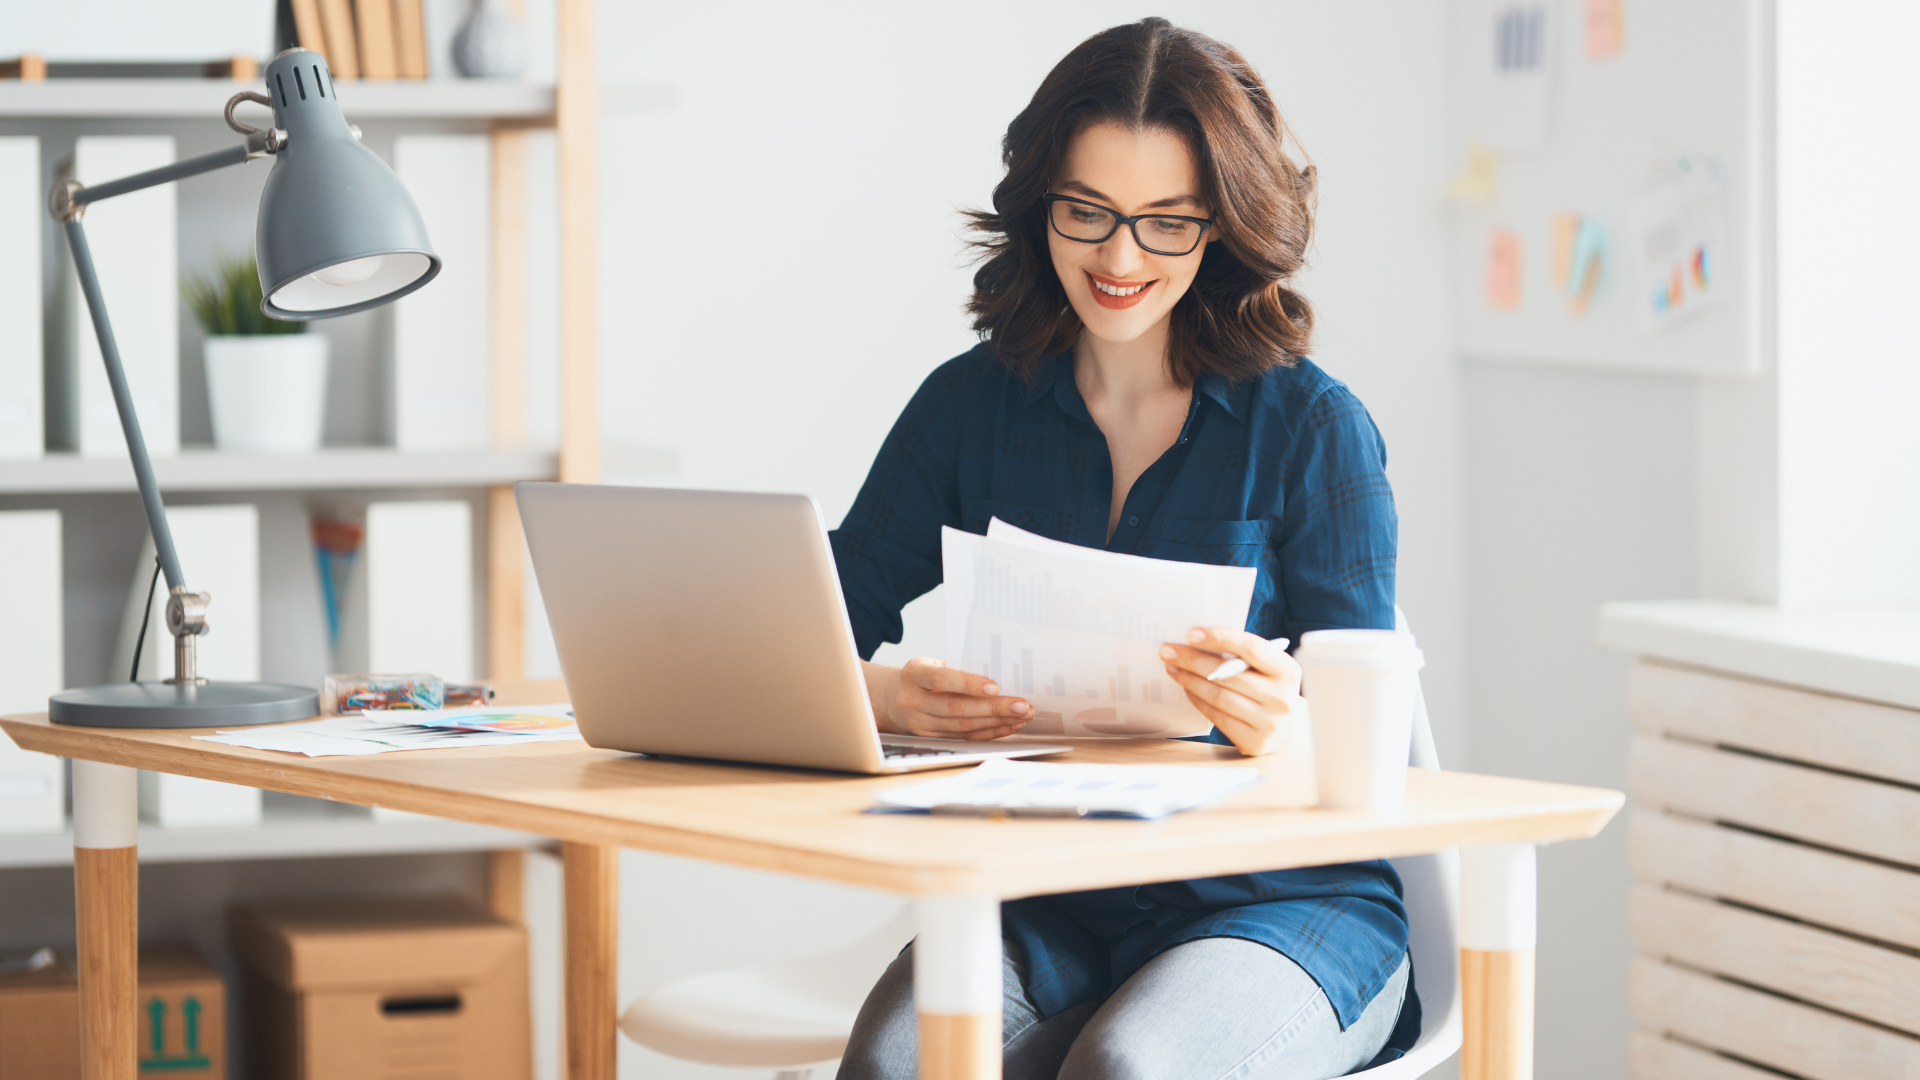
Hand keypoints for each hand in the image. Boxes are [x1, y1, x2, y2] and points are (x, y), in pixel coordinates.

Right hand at [865, 658, 1032, 740]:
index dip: (968, 684)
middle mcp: (913, 700)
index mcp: (914, 674)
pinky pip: (964, 737)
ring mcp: (920, 723)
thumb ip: (958, 667)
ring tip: (1022, 715)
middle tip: (1022, 705)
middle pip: (956, 708)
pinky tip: (1009, 726)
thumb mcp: (931, 664)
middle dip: (993, 708)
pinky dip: (989, 732)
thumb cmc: (921, 677)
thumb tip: (999, 673)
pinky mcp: (931, 738)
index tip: (996, 687)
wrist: (890, 700)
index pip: (941, 680)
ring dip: (997, 722)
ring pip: (963, 726)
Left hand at [1160, 627, 1304, 756]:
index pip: (1251, 648)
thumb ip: (1242, 657)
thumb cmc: (1268, 690)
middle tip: (1168, 651)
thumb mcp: (1266, 671)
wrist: (1287, 731)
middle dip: (1193, 660)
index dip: (1220, 638)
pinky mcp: (1254, 742)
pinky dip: (1198, 700)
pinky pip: (1217, 716)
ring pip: (1218, 696)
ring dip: (1190, 680)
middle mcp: (1282, 697)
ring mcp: (1270, 723)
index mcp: (1288, 671)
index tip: (1191, 633)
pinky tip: (1187, 689)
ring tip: (1173, 668)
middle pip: (1228, 674)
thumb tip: (1197, 642)